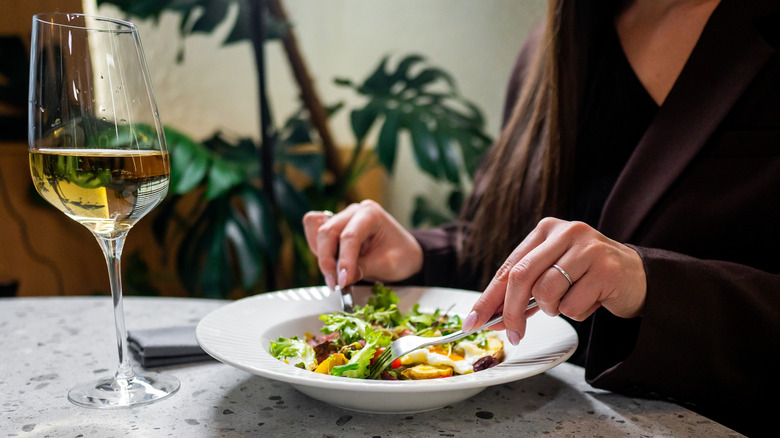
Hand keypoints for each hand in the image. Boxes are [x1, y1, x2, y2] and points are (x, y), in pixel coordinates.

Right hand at [302, 200, 423, 289]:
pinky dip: (317, 250)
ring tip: (334, 276)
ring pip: (319, 233)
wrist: (405, 254)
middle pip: (328, 232)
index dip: (344, 261)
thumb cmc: (402, 255)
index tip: (342, 281)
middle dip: (327, 260)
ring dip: (322, 256)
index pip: (350, 236)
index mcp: (371, 214)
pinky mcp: (335, 229)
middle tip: (334, 283)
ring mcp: (342, 218)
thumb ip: (365, 268)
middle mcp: (353, 212)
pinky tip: (330, 264)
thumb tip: (343, 278)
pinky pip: (315, 234)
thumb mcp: (389, 264)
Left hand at [462, 217, 646, 344]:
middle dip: (511, 312)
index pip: (509, 267)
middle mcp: (566, 232)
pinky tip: (592, 300)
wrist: (638, 277)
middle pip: (522, 277)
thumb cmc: (587, 276)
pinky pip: (573, 306)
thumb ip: (524, 289)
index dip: (488, 297)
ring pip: (547, 293)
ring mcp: (588, 248)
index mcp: (546, 230)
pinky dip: (578, 313)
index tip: (473, 321)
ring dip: (553, 309)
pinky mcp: (607, 269)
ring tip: (572, 300)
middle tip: (512, 334)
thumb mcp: (553, 273)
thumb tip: (492, 316)